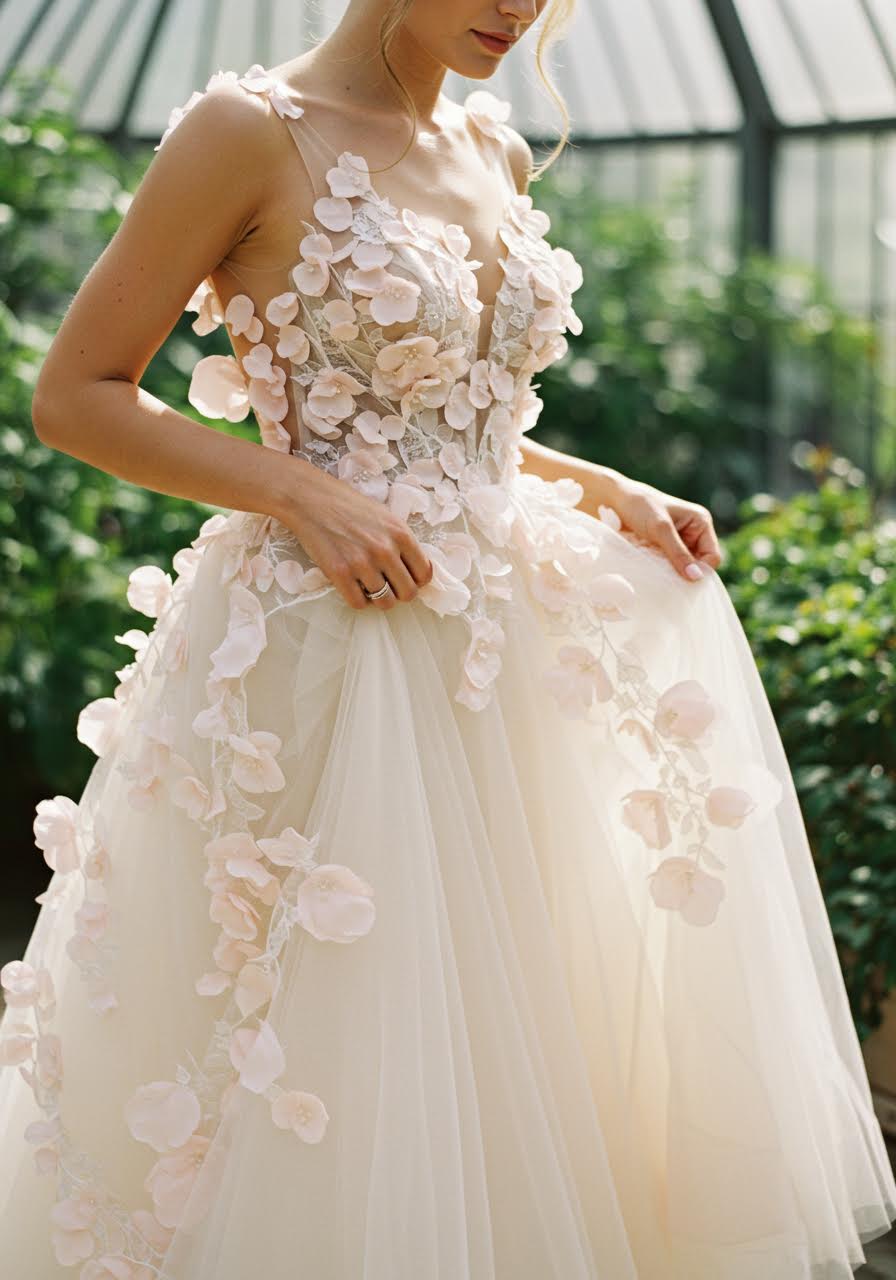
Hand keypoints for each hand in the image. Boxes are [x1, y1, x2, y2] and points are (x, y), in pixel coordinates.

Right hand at [275, 455, 433, 610]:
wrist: (310, 498)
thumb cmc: (348, 505)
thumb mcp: (385, 517)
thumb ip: (401, 542)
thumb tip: (413, 569)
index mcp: (401, 534)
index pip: (424, 575)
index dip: (416, 581)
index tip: (405, 579)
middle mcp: (386, 550)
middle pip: (408, 593)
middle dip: (399, 593)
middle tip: (387, 586)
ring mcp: (362, 563)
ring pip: (385, 602)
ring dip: (378, 598)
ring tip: (368, 586)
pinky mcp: (339, 573)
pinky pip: (358, 604)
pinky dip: (358, 600)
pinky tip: (353, 587)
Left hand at [601, 474, 722, 582]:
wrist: (614, 501)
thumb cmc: (639, 506)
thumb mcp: (660, 529)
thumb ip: (678, 553)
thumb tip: (696, 577)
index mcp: (701, 523)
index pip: (712, 556)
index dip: (701, 570)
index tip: (683, 581)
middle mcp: (693, 533)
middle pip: (698, 565)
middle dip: (685, 573)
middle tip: (667, 580)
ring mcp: (678, 543)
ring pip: (683, 569)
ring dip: (672, 574)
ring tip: (657, 574)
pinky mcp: (664, 550)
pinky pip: (669, 568)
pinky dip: (662, 572)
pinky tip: (651, 572)